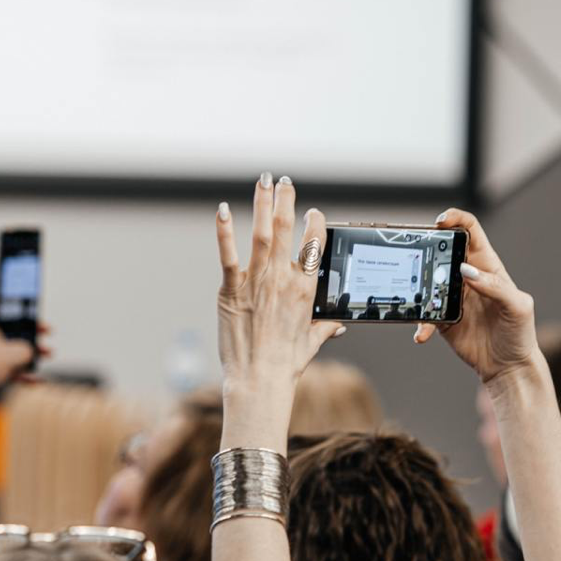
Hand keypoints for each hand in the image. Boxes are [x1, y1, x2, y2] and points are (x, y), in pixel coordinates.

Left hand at [0, 306, 44, 395]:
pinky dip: (20, 373)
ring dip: (29, 353)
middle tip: (47, 332)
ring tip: (49, 356)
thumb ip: (27, 350)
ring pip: (9, 350)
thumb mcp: (13, 355)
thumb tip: (28, 353)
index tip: (24, 298)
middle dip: (31, 332)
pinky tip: (38, 380)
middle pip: (9, 328)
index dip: (11, 299)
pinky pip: (4, 368)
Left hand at [215, 174, 344, 390]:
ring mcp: (257, 283)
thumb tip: (339, 325)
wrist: (260, 380)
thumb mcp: (312, 343)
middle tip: (284, 180)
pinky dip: (224, 231)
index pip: (315, 246)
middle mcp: (283, 280)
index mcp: (305, 290)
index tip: (313, 211)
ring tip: (263, 181)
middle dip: (285, 201)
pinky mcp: (232, 290)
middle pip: (287, 230)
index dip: (315, 224)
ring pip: (262, 234)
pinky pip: (228, 256)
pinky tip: (221, 210)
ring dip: (262, 203)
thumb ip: (325, 328)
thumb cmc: (285, 365)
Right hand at [413, 209, 538, 384]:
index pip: (470, 231)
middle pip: (442, 250)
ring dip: (418, 286)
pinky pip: (423, 314)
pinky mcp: (441, 318)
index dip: (455, 219)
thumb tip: (466, 271)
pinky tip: (421, 334)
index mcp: (487, 266)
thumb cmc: (520, 333)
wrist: (508, 367)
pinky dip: (419, 323)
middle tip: (416, 252)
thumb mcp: (517, 307)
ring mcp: (451, 296)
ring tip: (418, 299)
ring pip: (427, 280)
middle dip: (426, 246)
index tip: (440, 221)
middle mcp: (467, 277)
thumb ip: (496, 286)